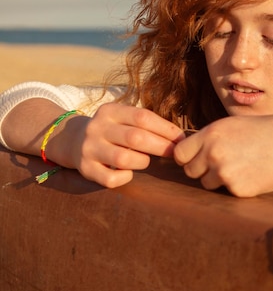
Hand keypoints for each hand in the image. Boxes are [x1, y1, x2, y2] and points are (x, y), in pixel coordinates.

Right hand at [51, 103, 185, 187]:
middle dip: (161, 146)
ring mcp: (89, 149)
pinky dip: (125, 177)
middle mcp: (97, 128)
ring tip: (146, 161)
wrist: (73, 140)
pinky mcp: (86, 169)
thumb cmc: (113, 130)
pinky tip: (129, 173)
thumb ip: (146, 123)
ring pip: (123, 158)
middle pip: (135, 137)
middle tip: (175, 153)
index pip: (142, 117)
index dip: (166, 129)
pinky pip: (110, 178)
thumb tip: (180, 138)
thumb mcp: (123, 118)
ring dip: (142, 161)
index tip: (181, 138)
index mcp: (110, 111)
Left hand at [173, 116, 272, 196]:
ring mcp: (225, 173)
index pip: (180, 154)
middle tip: (226, 162)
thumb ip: (210, 138)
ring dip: (220, 179)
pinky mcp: (238, 190)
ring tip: (243, 166)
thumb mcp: (234, 126)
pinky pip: (227, 192)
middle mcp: (213, 153)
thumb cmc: (267, 132)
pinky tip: (254, 174)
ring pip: (207, 184)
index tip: (201, 157)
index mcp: (211, 134)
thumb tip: (186, 154)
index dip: (189, 157)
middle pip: (190, 171)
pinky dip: (238, 186)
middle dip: (203, 169)